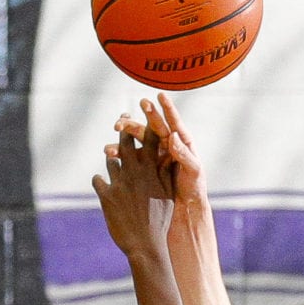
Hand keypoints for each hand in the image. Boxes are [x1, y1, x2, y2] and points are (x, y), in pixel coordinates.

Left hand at [93, 119, 175, 257]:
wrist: (146, 246)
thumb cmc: (160, 220)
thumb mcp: (167, 195)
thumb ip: (164, 172)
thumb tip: (166, 155)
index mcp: (153, 169)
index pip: (150, 137)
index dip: (146, 121)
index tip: (142, 109)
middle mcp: (136, 171)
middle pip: (126, 140)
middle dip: (123, 128)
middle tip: (120, 121)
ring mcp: (120, 181)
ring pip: (110, 159)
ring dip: (111, 157)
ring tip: (110, 155)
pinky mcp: (106, 195)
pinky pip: (98, 180)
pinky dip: (99, 181)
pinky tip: (100, 182)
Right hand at [112, 93, 206, 211]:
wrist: (187, 208)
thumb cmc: (194, 187)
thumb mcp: (193, 171)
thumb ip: (184, 154)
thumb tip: (172, 136)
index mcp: (181, 141)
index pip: (173, 121)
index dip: (167, 108)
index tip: (159, 95)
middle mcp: (165, 144)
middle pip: (148, 128)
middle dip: (134, 122)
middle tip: (122, 119)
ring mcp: (153, 155)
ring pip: (135, 141)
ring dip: (122, 137)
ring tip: (113, 133)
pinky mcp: (144, 167)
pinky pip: (129, 158)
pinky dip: (118, 154)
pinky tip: (108, 153)